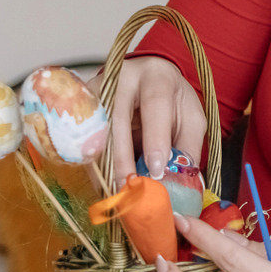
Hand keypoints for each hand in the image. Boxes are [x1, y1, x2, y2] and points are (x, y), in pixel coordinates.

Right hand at [88, 56, 206, 181]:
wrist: (148, 81)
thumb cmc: (171, 102)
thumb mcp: (190, 119)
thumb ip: (187, 147)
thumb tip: (179, 184)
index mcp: (156, 77)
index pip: (155, 104)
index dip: (155, 139)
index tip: (156, 171)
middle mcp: (120, 79)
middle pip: (117, 120)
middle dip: (122, 160)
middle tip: (130, 191)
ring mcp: (95, 92)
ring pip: (95, 132)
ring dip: (104, 167)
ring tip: (115, 194)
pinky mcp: (79, 106)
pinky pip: (83, 140)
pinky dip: (94, 165)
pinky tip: (104, 185)